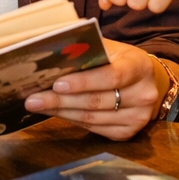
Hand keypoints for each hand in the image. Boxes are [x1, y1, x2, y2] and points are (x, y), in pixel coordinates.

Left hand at [23, 40, 164, 139]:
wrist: (144, 80)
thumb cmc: (119, 59)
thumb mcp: (109, 47)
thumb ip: (85, 46)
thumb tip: (50, 47)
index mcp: (139, 66)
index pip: (112, 76)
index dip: (84, 82)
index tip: (57, 83)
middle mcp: (143, 94)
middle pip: (97, 101)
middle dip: (61, 100)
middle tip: (34, 98)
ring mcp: (138, 117)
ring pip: (93, 118)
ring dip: (61, 112)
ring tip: (37, 105)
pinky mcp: (128, 133)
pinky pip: (94, 129)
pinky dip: (72, 120)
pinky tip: (55, 112)